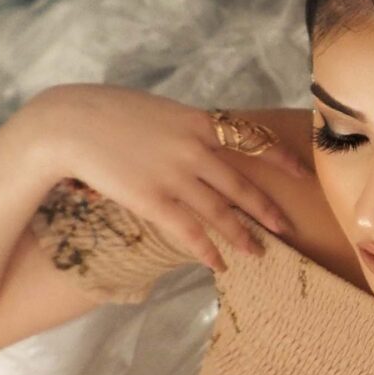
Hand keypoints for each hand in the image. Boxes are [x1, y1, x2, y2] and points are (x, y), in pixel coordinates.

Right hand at [21, 84, 307, 270]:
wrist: (70, 123)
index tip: (302, 172)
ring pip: (220, 212)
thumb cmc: (107, 112)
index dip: (281, 158)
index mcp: (198, 121)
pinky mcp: (153, 199)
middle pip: (242, 184)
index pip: (252, 141)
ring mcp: (176, 176)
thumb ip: (183, 127)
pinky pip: (189, 231)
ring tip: (259, 252)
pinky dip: (207, 250)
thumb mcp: (157, 110)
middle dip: (267, 209)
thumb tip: (199, 139)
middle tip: (287, 227)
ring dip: (242, 235)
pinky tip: (218, 264)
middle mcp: (195, 149)